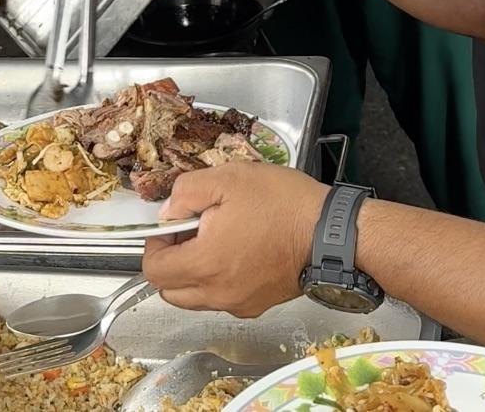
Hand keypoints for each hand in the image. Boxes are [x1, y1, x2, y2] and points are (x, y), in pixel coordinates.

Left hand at [141, 163, 326, 317]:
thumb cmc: (283, 204)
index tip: (170, 227)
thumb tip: (168, 212)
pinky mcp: (257, 306)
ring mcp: (238, 303)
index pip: (154, 270)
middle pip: (169, 292)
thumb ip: (186, 193)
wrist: (330, 233)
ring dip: (192, 275)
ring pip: (194, 299)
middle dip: (170, 264)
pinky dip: (218, 283)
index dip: (154, 246)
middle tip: (189, 235)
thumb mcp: (228, 178)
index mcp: (205, 262)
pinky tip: (237, 254)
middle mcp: (218, 292)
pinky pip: (222, 300)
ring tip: (216, 242)